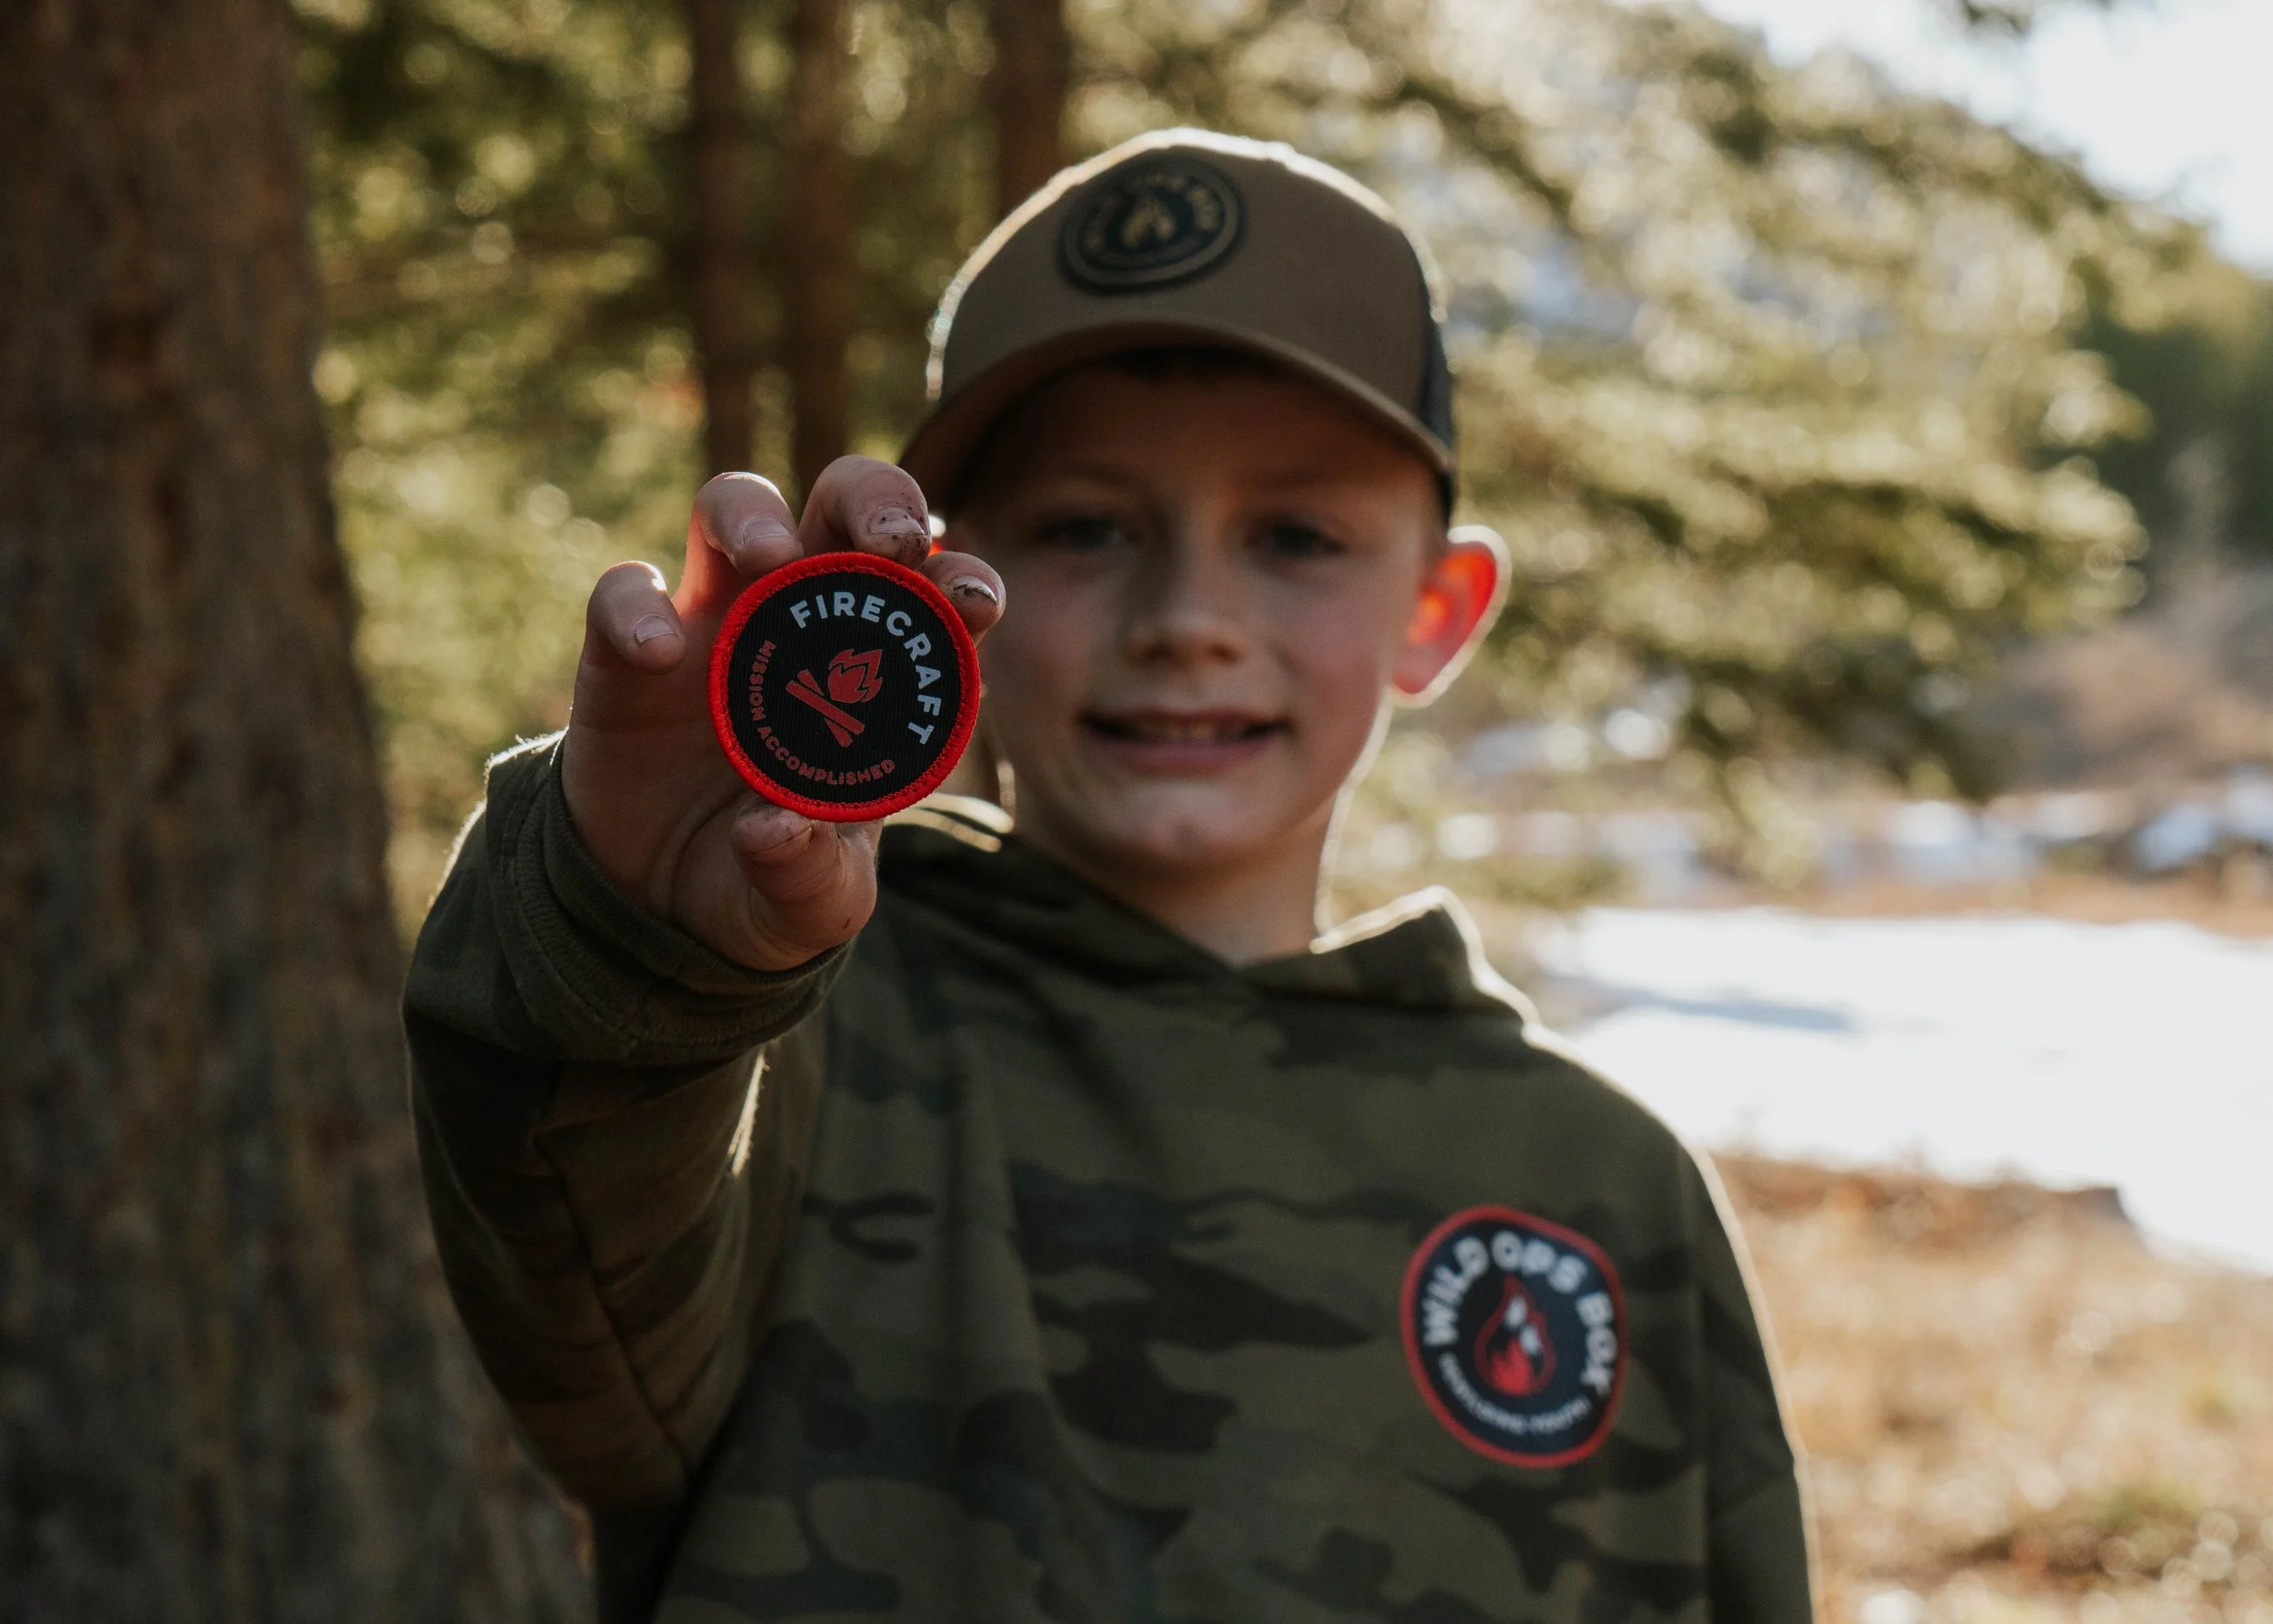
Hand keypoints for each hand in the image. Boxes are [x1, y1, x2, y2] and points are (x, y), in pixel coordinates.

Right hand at [560, 458, 1003, 970]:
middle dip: (875, 499)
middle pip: (844, 506)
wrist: (657, 908)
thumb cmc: (766, 882)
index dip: (961, 580)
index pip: (934, 595)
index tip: (975, 605)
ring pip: (735, 508)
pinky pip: (624, 593)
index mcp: (878, 673)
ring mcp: (714, 625)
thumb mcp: (809, 904)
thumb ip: (810, 878)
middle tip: (888, 541)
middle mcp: (803, 623)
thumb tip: (781, 828)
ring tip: (770, 557)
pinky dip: (635, 604)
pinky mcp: (627, 653)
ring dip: (755, 515)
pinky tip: (656, 653)